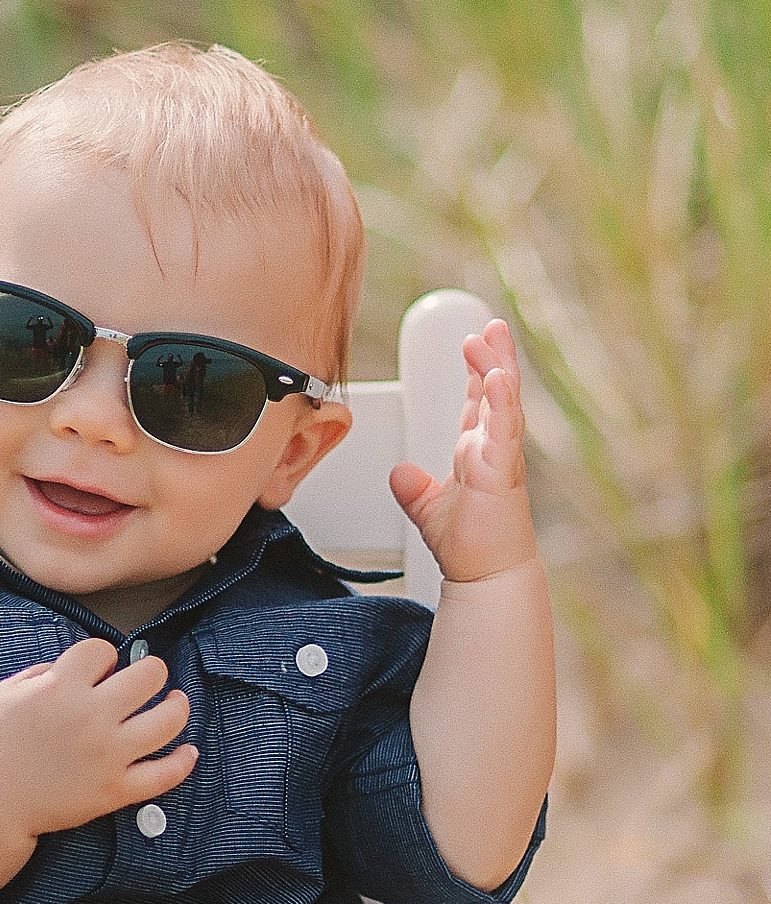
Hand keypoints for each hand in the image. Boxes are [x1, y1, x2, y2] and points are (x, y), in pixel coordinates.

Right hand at [0, 637, 196, 838]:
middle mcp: (91, 717)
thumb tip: (81, 667)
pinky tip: (188, 751)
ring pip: (168, 721)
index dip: (103, 656)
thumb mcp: (8, 691)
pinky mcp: (115, 790)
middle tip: (146, 679)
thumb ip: (45, 671)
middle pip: (148, 675)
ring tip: (175, 702)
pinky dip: (182, 762)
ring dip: (178, 706)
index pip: (103, 650)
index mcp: (61, 688)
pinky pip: (163, 775)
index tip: (99, 669)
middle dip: (150, 671)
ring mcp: (107, 755)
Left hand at [388, 318, 537, 581]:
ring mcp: (500, 459)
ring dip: (498, 368)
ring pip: (502, 404)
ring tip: (492, 336)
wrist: (485, 578)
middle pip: (494, 393)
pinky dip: (501, 404)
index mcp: (477, 453)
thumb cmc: (469, 548)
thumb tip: (399, 472)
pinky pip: (504, 432)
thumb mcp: (428, 510)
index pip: (477, 403)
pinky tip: (498, 377)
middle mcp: (492, 451)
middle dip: (492, 357)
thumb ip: (413, 489)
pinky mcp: (502, 474)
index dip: (476, 371)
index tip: (474, 342)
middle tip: (490, 325)